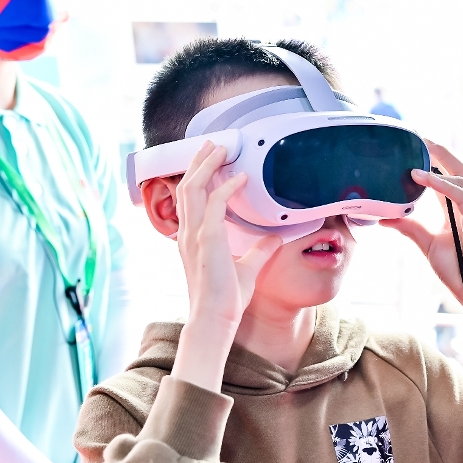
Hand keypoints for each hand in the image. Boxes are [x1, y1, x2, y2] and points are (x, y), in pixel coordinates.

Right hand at [174, 142, 281, 390]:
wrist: (216, 318)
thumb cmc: (226, 299)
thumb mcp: (247, 268)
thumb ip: (260, 251)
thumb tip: (275, 238)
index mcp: (192, 238)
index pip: (190, 199)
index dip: (197, 176)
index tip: (210, 160)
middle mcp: (189, 233)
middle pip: (186, 186)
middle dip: (198, 162)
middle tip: (212, 145)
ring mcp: (194, 236)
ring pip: (192, 189)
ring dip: (206, 166)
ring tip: (219, 149)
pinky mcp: (207, 240)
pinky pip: (214, 204)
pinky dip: (226, 187)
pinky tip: (241, 178)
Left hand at [382, 140, 462, 340]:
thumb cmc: (461, 274)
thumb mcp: (428, 245)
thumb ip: (410, 228)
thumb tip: (384, 217)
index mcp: (460, 211)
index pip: (447, 178)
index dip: (433, 161)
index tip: (414, 146)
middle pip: (458, 169)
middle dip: (439, 151)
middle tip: (418, 136)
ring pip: (461, 179)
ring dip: (438, 165)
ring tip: (417, 154)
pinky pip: (462, 196)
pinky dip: (442, 184)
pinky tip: (423, 177)